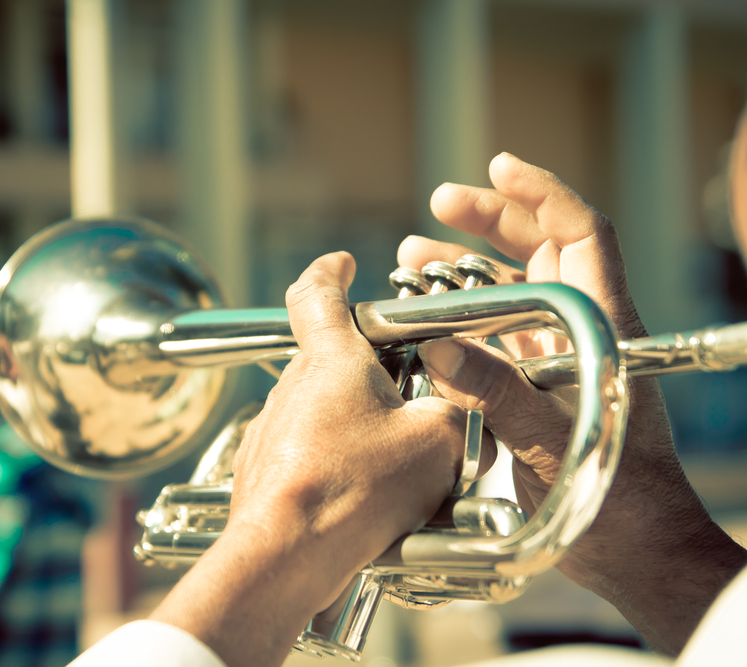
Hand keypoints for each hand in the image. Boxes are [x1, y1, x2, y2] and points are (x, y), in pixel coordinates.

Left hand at [150, 252, 493, 666]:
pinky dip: (336, 464)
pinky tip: (364, 500)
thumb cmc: (352, 492)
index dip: (331, 272)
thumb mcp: (436, 444)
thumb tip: (455, 418)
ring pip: (323, 412)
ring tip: (394, 467)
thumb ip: (455, 413)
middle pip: (332, 361)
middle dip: (371, 375)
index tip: (342, 264)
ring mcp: (274, 429)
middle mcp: (293, 386)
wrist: (287, 556)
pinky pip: (309, 453)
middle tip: (409, 400)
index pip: (317, 292)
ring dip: (357, 426)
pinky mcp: (266, 470)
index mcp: (330, 359)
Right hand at [402, 153, 745, 654]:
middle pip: (540, 249)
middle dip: (489, 221)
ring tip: (412, 259)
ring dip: (464, 270)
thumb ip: (499, 394)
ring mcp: (556, 356)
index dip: (543, 193)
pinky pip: (493, 335)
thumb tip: (439, 351)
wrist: (634, 549)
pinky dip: (458, 320)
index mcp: (602, 326)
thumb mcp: (554, 441)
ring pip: (510, 291)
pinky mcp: (535, 385)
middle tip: (437, 205)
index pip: (581, 234)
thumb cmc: (617, 496)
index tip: (498, 167)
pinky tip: (424, 321)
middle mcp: (580, 330)